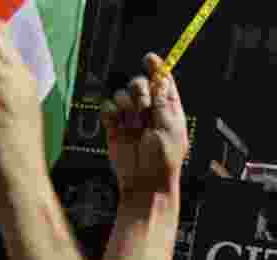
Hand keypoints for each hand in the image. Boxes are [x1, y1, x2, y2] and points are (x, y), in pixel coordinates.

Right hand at [101, 53, 188, 195]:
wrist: (144, 182)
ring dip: (127, 102)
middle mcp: (150, 112)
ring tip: (133, 120)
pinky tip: (117, 122)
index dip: (157, 69)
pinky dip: (111, 110)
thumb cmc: (163, 159)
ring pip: (123, 93)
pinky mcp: (114, 126)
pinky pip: (108, 106)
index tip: (149, 59)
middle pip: (141, 84)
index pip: (163, 83)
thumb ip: (162, 100)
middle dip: (140, 89)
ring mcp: (131, 118)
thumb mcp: (168, 127)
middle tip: (143, 104)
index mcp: (169, 111)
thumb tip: (160, 76)